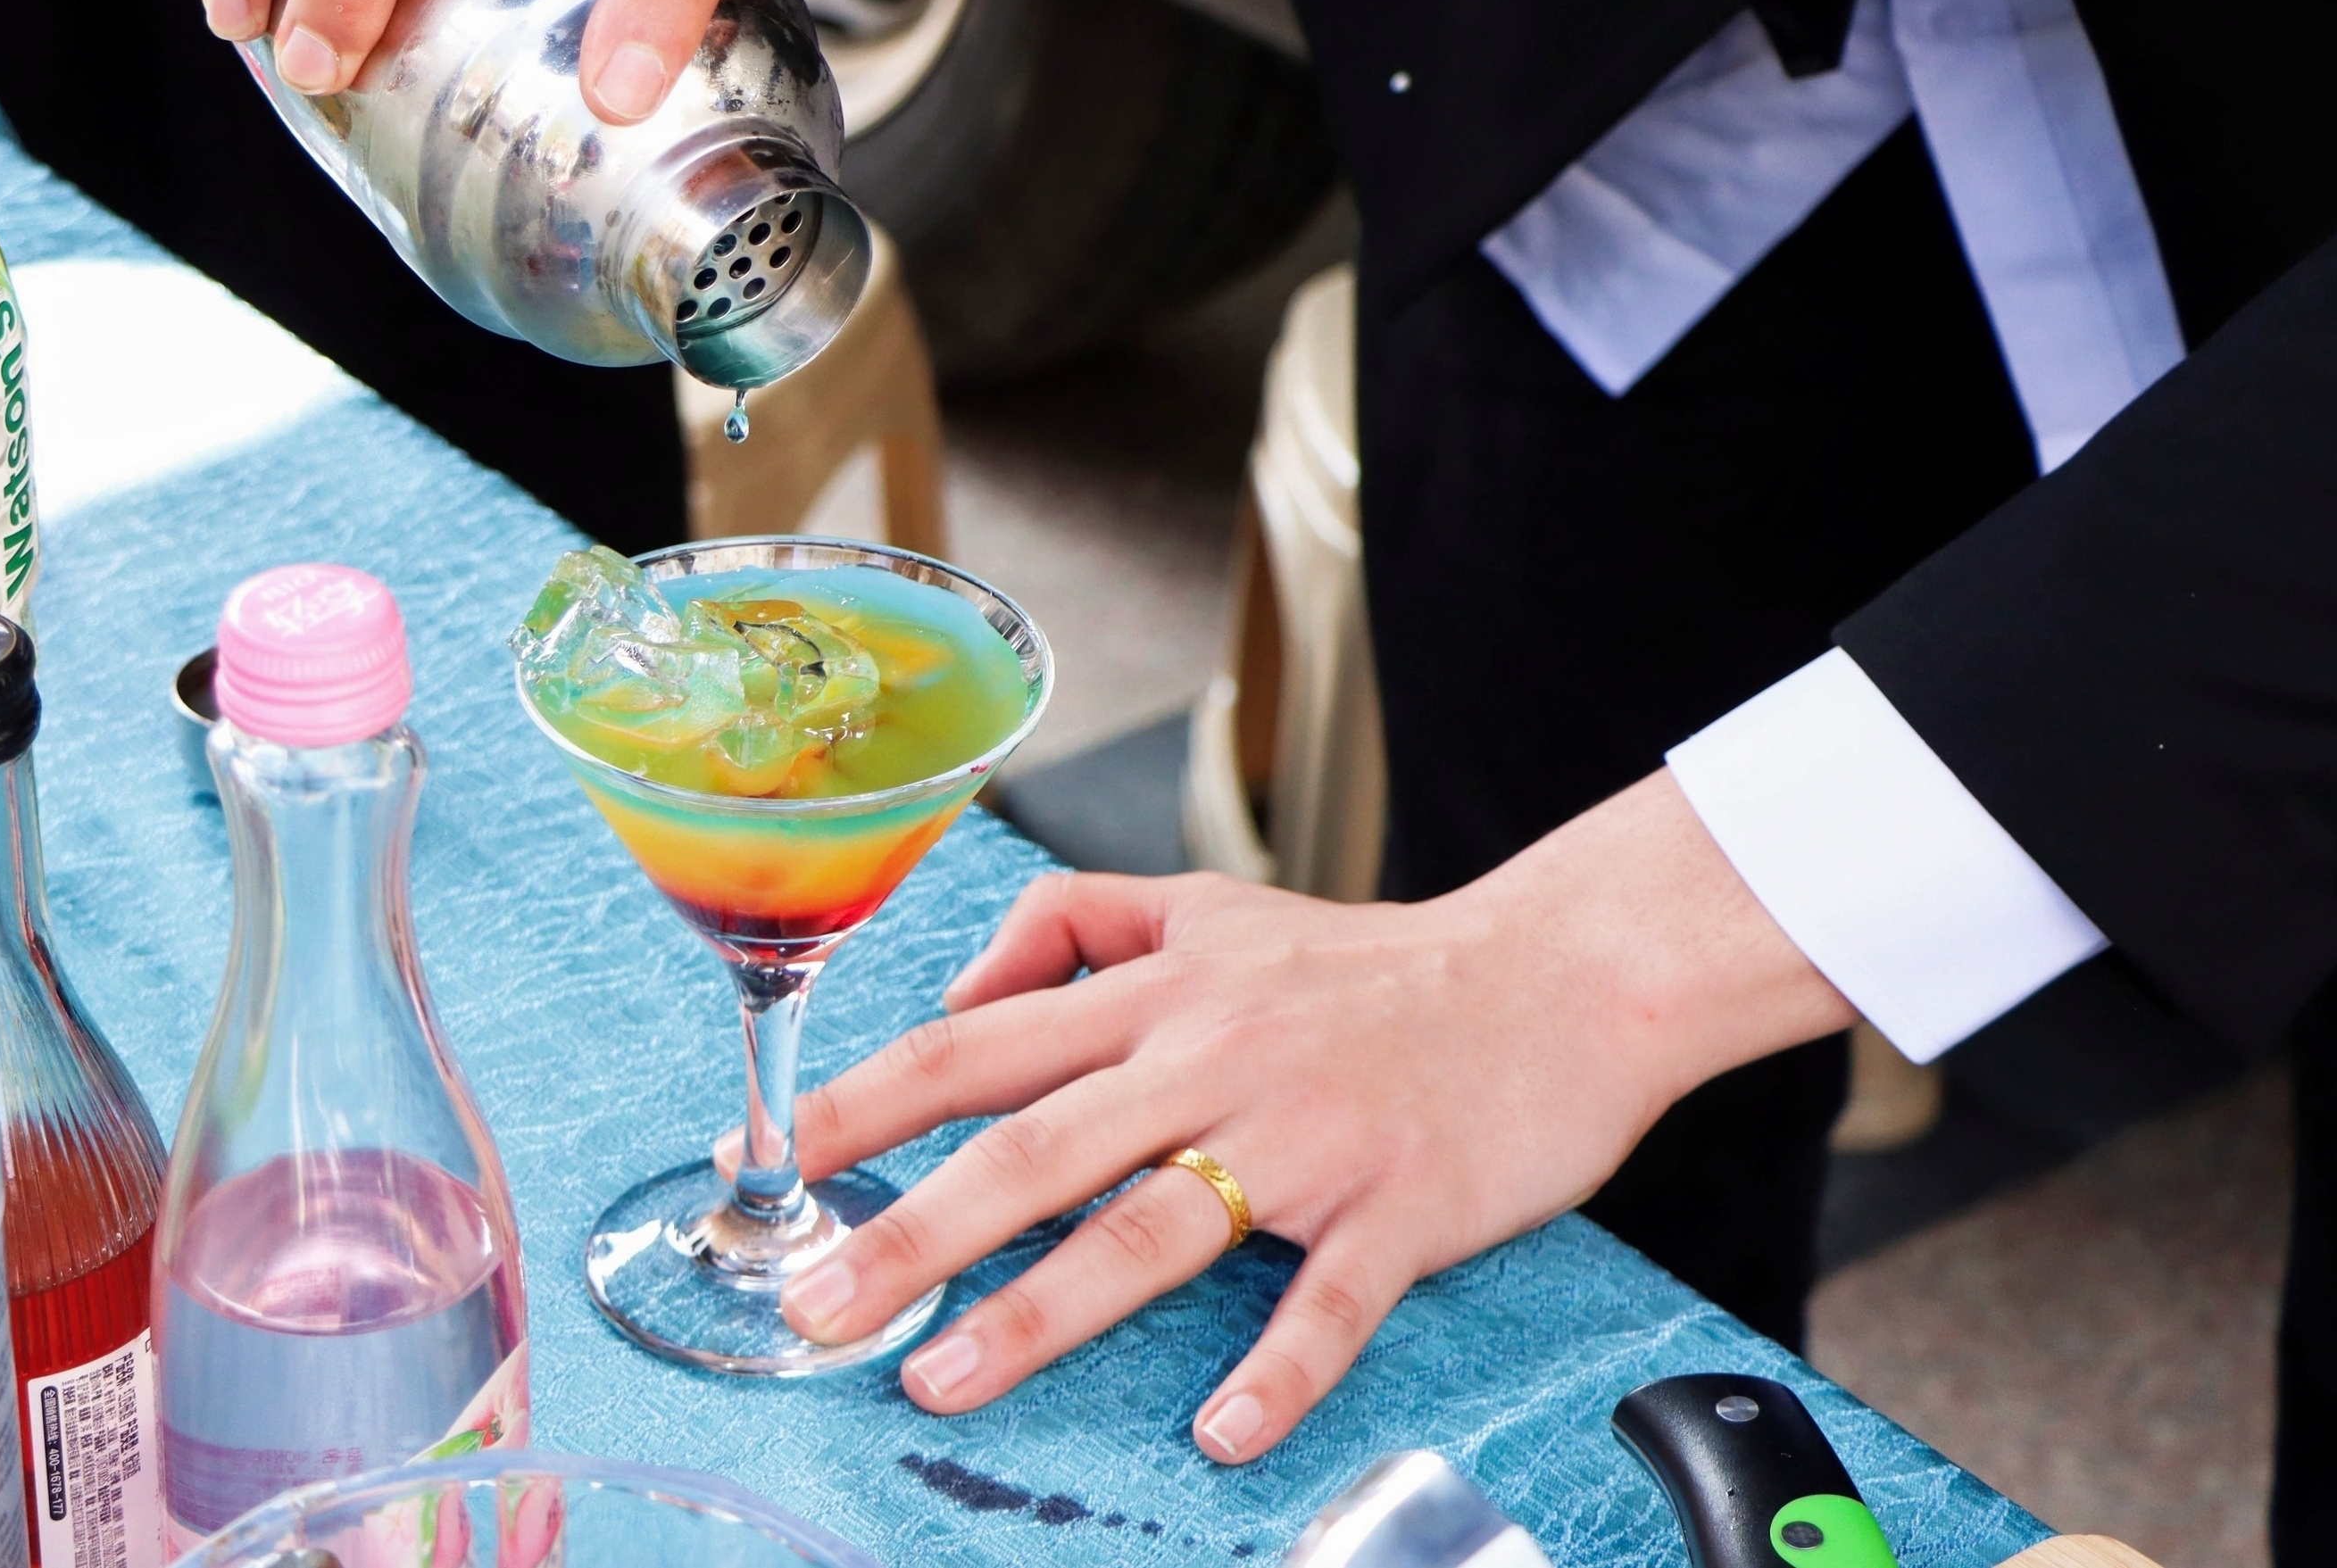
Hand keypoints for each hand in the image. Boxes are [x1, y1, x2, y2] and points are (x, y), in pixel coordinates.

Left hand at [775, 771, 1855, 1460]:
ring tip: (946, 1379)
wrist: (1564, 974)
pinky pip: (1330, 1299)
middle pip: (1031, 1148)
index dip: (865, 1104)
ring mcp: (1306, 1135)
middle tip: (818, 1303)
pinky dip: (1277, 1368)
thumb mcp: (1208, 906)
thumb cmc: (1374, 962)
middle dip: (910, 1233)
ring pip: (1150, 1228)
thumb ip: (1075, 928)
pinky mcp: (1403, 1202)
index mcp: (1156, 996)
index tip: (772, 1161)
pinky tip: (1222, 1428)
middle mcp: (1210, 1059)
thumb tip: (960, 987)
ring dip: (1041, 1313)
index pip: (975, 1048)